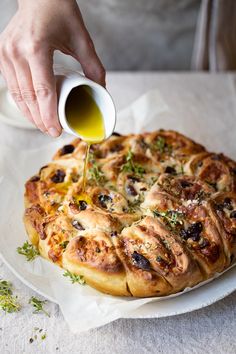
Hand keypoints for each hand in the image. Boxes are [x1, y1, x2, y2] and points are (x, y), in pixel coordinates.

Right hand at [0, 0, 104, 136]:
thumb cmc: (59, 11)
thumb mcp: (81, 38)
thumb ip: (93, 66)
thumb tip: (101, 90)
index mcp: (36, 48)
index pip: (43, 92)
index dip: (49, 116)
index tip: (56, 131)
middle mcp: (16, 52)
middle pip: (28, 98)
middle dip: (40, 120)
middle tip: (52, 132)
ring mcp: (5, 53)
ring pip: (17, 95)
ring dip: (30, 114)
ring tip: (43, 125)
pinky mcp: (2, 55)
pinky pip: (11, 86)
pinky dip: (22, 101)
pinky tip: (32, 110)